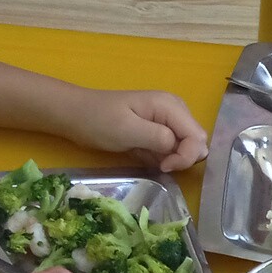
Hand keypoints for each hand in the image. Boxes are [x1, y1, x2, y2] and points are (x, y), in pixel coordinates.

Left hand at [58, 88, 208, 171]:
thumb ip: (158, 138)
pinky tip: (144, 154)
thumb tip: (180, 149)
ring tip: (147, 156)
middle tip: (158, 164)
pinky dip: (162, 157)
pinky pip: (173, 148)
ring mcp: (168, 120)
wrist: (74, 115)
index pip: (197, 136)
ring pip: (186, 147)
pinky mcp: (160, 130)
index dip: (186, 156)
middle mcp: (175, 110)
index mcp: (170, 105)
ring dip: (171, 158)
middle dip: (182, 158)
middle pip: (197, 142)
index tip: (164, 166)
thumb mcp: (127, 130)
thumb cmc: (97, 120)